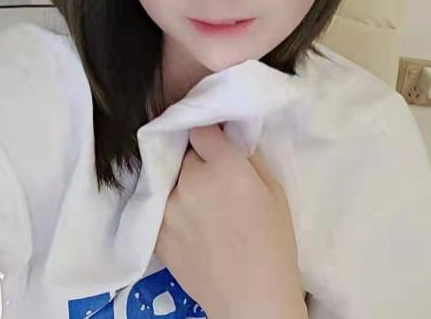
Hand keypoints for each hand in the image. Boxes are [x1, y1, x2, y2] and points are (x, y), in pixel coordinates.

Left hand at [154, 123, 306, 318]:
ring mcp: (168, 207)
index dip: (209, 134)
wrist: (251, 300)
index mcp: (225, 167)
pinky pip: (159, 205)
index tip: (214, 142)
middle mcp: (191, 180)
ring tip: (200, 206)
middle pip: (185, 154)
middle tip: (212, 179)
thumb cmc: (273, 244)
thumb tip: (228, 135)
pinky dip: (169, 207)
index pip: (201, 129)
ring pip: (170, 179)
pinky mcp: (156, 231)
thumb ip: (248, 156)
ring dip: (181, 184)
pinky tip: (188, 222)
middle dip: (196, 160)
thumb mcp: (274, 190)